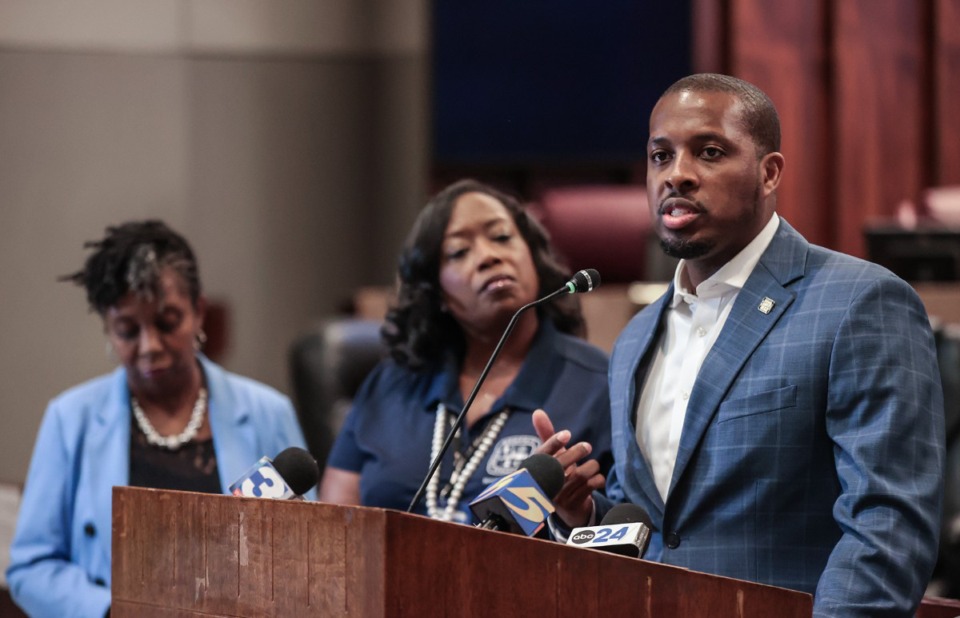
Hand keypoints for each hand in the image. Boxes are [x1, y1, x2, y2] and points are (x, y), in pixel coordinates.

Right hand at [532, 408, 603, 527]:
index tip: (567, 434)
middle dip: (577, 452)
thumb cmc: (559, 473)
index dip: (554, 442)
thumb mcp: (553, 455)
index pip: (542, 454)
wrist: (568, 507)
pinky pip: (589, 486)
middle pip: (560, 464)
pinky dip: (598, 479)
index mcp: (537, 469)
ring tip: (593, 466)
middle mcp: (544, 483)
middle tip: (587, 446)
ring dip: (591, 466)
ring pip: (579, 474)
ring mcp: (557, 496)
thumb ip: (546, 434)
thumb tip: (537, 411)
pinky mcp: (571, 505)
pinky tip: (596, 479)